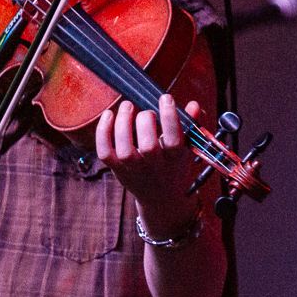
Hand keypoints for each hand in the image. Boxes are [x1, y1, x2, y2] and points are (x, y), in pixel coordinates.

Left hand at [95, 95, 202, 237]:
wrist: (161, 198)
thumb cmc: (174, 165)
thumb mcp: (188, 147)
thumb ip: (191, 125)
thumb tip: (193, 105)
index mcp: (175, 159)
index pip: (174, 140)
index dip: (170, 117)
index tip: (165, 98)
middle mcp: (154, 167)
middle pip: (148, 146)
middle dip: (145, 121)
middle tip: (147, 111)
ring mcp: (134, 170)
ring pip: (125, 149)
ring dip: (123, 123)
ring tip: (127, 105)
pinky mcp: (117, 169)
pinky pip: (105, 152)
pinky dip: (103, 133)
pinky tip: (109, 115)